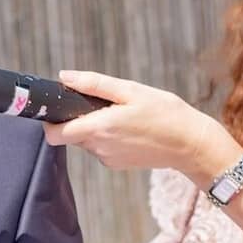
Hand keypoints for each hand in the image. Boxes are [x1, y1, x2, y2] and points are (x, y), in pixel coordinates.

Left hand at [44, 71, 238, 181]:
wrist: (192, 144)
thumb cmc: (166, 113)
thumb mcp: (131, 91)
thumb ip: (94, 84)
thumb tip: (64, 77)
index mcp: (99, 129)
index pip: (55, 135)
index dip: (51, 121)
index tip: (59, 107)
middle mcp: (99, 148)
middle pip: (70, 134)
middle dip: (77, 118)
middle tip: (101, 103)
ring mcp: (108, 159)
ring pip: (86, 140)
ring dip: (95, 126)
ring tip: (122, 115)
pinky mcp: (117, 164)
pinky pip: (102, 148)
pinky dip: (108, 136)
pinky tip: (130, 128)